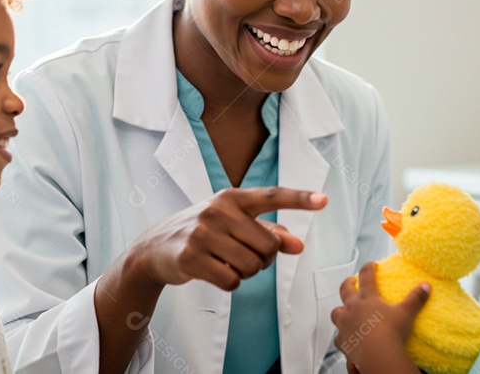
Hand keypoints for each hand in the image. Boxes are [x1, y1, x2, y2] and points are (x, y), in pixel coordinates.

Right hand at [130, 186, 327, 290]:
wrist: (156, 247)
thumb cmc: (204, 232)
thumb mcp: (234, 223)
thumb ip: (269, 232)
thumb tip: (298, 245)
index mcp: (232, 197)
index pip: (272, 196)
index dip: (299, 199)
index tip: (324, 201)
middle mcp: (218, 210)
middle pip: (268, 247)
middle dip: (264, 259)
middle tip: (244, 255)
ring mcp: (203, 234)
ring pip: (252, 266)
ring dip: (247, 273)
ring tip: (228, 262)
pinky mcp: (191, 258)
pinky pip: (232, 281)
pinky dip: (230, 283)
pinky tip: (216, 272)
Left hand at [331, 262, 429, 371]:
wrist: (377, 354)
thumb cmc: (390, 331)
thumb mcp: (406, 312)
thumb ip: (415, 298)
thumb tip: (426, 286)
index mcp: (367, 297)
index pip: (366, 275)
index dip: (368, 267)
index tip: (371, 265)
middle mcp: (352, 307)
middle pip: (345, 289)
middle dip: (348, 283)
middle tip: (352, 281)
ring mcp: (344, 323)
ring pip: (337, 312)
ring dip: (340, 310)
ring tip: (345, 311)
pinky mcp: (342, 340)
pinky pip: (338, 337)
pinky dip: (342, 336)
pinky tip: (346, 337)